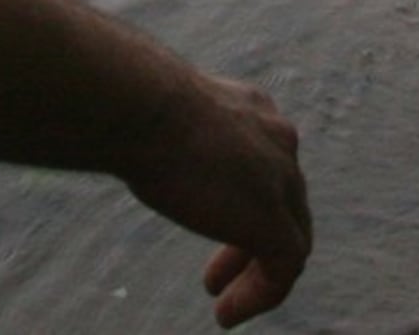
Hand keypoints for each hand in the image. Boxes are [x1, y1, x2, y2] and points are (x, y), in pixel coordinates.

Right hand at [119, 66, 309, 327]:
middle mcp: (277, 140)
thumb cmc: (131, 105)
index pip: (265, 164)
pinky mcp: (273, 222)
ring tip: (226, 308)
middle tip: (215, 275)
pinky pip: (284, 269)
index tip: (208, 219)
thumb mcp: (159, 113)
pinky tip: (227, 314)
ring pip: (291, 239)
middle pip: (283, 202)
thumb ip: (168, 129)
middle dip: (250, 242)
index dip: (240, 199)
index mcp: (253, 112)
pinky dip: (261, 295)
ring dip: (258, 276)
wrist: (143, 108)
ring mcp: (282, 181)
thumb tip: (128, 131)